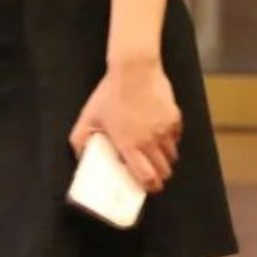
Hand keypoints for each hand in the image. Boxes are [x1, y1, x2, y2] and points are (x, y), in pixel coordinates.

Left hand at [69, 59, 181, 193]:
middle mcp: (150, 141)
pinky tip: (161, 134)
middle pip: (163, 171)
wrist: (134, 69)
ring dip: (165, 159)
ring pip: (172, 155)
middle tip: (152, 173)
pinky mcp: (175, 118)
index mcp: (129, 145)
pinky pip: (177, 137)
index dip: (149, 186)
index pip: (146, 177)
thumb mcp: (89, 116)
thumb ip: (81, 139)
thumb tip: (80, 154)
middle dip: (159, 176)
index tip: (147, 187)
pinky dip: (171, 140)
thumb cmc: (110, 93)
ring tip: (155, 154)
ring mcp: (165, 131)